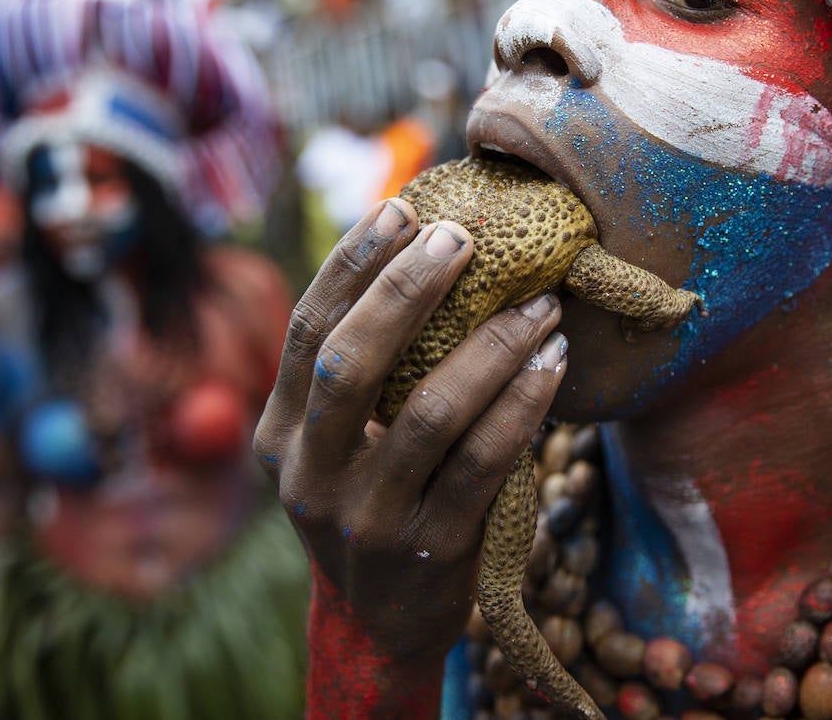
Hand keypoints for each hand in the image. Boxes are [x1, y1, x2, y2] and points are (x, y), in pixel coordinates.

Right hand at [254, 199, 567, 665]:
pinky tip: (553, 365)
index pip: (309, 332)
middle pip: (351, 362)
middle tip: (464, 238)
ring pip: (429, 411)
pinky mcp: (428, 548)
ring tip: (539, 304)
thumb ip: (356, 375)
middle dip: (408, 289)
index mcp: (278, 435)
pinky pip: (483, 462)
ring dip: (492, 346)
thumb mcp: (336, 446)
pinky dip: (523, 404)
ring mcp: (366, 517)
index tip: (401, 210)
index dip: (352, 266)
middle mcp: (308, 475)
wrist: (380, 621)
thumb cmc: (371, 500)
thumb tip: (421, 254)